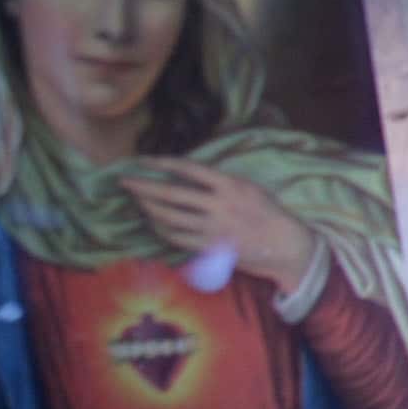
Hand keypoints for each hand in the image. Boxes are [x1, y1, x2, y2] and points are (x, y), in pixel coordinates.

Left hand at [121, 159, 315, 288]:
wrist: (282, 244)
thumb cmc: (268, 212)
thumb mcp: (248, 187)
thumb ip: (220, 182)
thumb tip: (189, 176)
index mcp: (229, 185)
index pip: (188, 169)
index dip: (163, 164)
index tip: (143, 160)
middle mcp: (218, 205)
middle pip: (171, 195)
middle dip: (144, 187)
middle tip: (124, 182)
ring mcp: (211, 229)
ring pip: (169, 218)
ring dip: (148, 209)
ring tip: (137, 201)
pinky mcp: (208, 248)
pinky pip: (176, 238)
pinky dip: (160, 229)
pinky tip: (153, 223)